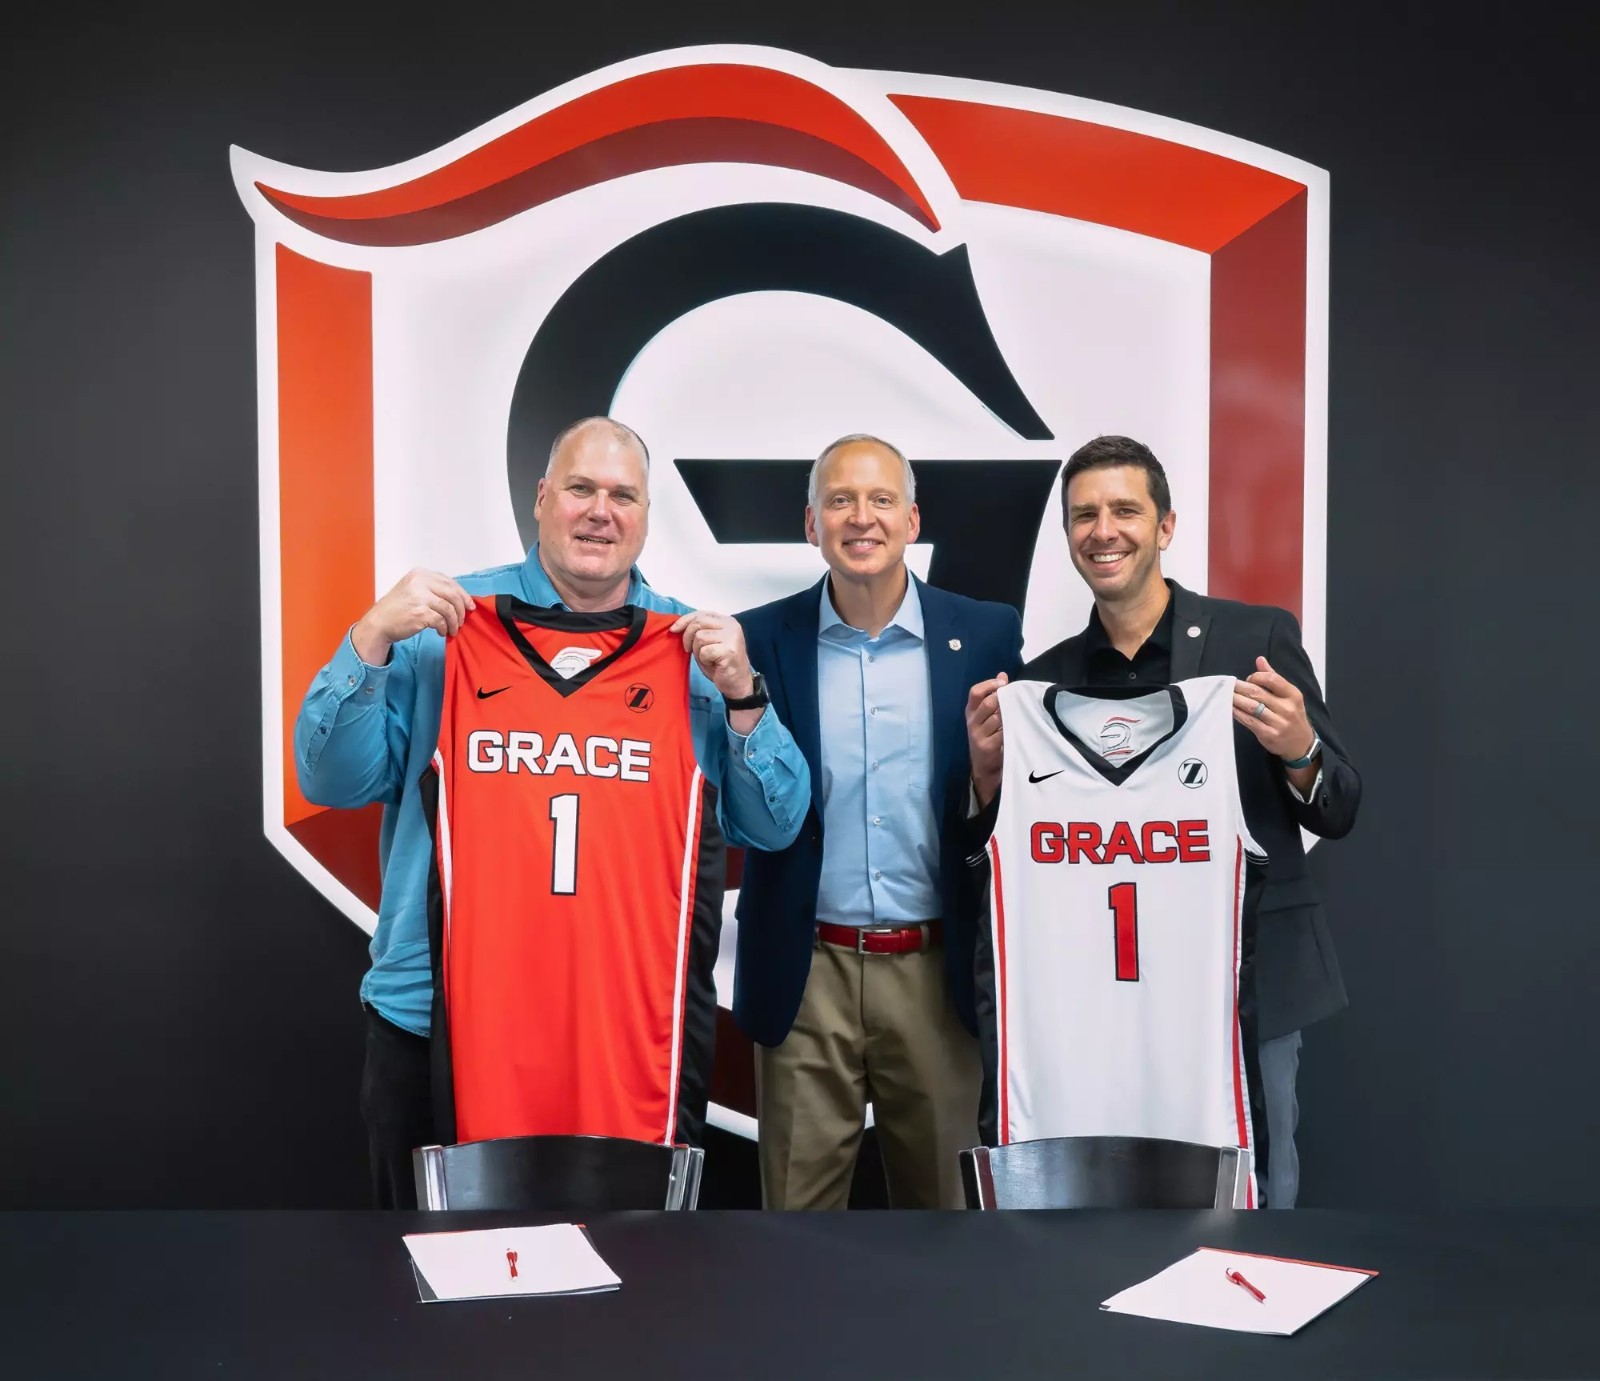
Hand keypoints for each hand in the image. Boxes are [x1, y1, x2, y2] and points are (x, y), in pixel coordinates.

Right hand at [353, 568, 474, 662]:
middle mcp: (420, 582)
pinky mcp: (420, 613)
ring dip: (454, 622)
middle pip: (452, 594)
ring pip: (449, 609)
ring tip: (452, 629)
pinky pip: (441, 621)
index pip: (449, 582)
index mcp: (420, 574)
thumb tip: (460, 598)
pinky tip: (441, 632)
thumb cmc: (397, 608)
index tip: (470, 605)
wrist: (379, 622)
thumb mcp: (413, 589)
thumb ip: (433, 589)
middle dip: (462, 609)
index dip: (463, 594)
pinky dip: (444, 628)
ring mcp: (420, 597)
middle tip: (463, 620)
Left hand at [670, 610, 753, 699]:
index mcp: (727, 621)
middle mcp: (731, 626)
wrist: (737, 683)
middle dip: (687, 636)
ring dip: (698, 651)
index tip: (673, 629)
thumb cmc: (721, 664)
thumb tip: (678, 626)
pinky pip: (705, 651)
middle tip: (688, 650)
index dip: (685, 620)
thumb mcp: (709, 643)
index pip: (702, 614)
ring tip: (707, 659)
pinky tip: (713, 664)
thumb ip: (700, 631)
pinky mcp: (729, 650)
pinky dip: (704, 660)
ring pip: (700, 637)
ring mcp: (732, 637)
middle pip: (699, 622)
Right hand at [966, 672, 1008, 807]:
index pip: (975, 692)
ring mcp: (978, 735)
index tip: (1003, 682)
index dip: (989, 684)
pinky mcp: (987, 746)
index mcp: (971, 711)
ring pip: (998, 718)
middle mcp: (972, 722)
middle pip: (988, 703)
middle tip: (1015, 698)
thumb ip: (994, 695)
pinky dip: (1011, 728)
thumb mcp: (987, 716)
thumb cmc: (988, 736)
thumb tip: (1003, 674)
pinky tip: (1016, 728)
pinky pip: (1003, 732)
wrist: (984, 766)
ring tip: (1017, 715)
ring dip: (1010, 714)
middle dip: (1003, 699)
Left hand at [1233, 656, 1315, 760]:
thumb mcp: (1289, 696)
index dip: (1256, 676)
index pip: (1272, 679)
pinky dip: (1237, 713)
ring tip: (1226, 694)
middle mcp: (1287, 708)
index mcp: (1293, 695)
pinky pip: (1249, 721)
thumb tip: (1260, 660)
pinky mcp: (1268, 734)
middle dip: (1240, 687)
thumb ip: (1274, 678)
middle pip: (1258, 693)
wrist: (1301, 744)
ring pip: (1251, 707)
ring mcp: (1278, 723)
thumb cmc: (1292, 716)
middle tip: (1229, 685)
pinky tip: (1230, 708)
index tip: (1249, 679)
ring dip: (1236, 699)